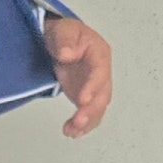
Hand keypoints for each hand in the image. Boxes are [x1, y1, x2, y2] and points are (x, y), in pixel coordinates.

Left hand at [45, 15, 112, 137]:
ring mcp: (94, 86)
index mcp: (99, 54)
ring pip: (97, 107)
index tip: (83, 99)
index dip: (93, 86)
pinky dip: (82, 125)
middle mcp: (101, 72)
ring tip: (72, 130)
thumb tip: (67, 53)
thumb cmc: (65, 33)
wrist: (60, 40)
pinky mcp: (86, 96)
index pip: (100, 72)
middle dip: (91, 110)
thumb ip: (65, 40)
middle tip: (78, 120)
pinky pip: (89, 112)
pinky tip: (72, 132)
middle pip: (102, 95)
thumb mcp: (63, 30)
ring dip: (87, 121)